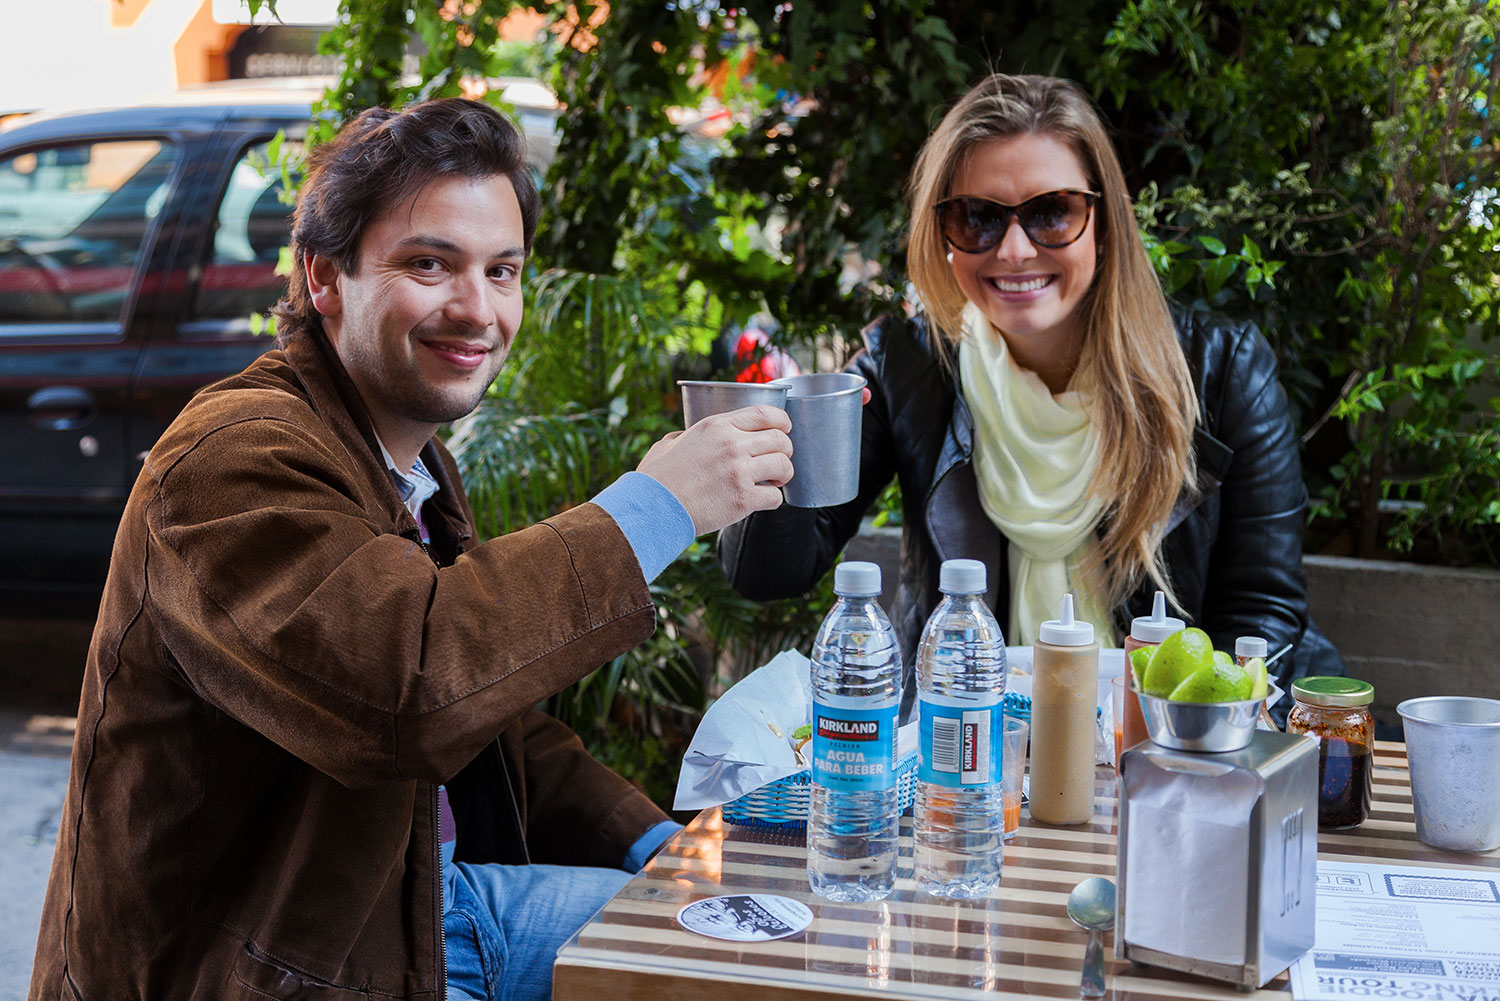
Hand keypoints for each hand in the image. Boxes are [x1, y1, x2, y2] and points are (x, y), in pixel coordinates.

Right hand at [637, 405, 793, 534]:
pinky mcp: (742, 499)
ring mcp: (738, 471)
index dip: (782, 421)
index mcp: (716, 426)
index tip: (784, 430)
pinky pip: (776, 496)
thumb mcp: (668, 444)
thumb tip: (684, 437)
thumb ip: (684, 437)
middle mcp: (731, 444)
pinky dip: (773, 499)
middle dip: (785, 450)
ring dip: (783, 475)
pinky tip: (761, 500)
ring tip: (774, 482)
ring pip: (783, 465)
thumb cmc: (656, 479)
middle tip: (777, 462)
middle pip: (780, 439)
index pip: (765, 413)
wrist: (652, 508)